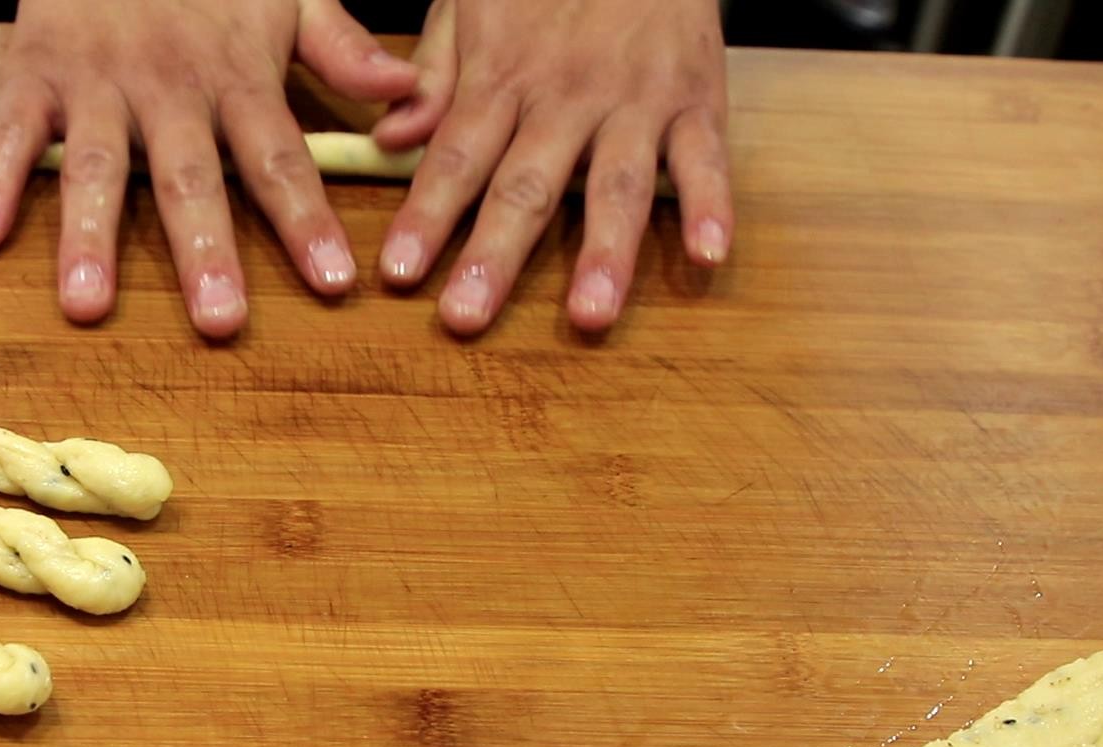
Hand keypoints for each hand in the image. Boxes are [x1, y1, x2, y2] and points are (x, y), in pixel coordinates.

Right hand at [0, 0, 420, 338]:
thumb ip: (343, 48)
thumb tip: (407, 95)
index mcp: (236, 74)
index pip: (279, 157)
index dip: (305, 220)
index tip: (334, 282)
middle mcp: (166, 87)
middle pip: (188, 178)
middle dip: (204, 250)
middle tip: (218, 321)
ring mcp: (95, 84)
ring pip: (94, 168)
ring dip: (89, 238)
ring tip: (88, 306)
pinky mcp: (34, 75)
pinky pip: (11, 136)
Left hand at [371, 0, 732, 334]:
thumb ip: (436, 73)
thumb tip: (392, 141)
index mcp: (506, 74)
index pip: (457, 156)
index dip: (427, 216)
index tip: (400, 273)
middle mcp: (568, 96)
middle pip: (527, 186)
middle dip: (495, 255)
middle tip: (467, 318)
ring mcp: (637, 101)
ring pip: (618, 184)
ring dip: (605, 253)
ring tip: (589, 316)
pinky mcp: (697, 98)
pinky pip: (706, 158)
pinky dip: (711, 206)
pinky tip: (708, 256)